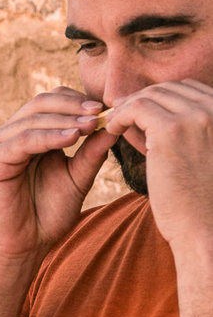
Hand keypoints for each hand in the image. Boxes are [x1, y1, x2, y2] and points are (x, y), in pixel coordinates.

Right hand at [0, 87, 117, 270]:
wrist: (23, 245)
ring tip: (91, 125)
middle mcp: (11, 135)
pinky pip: (23, 140)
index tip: (107, 108)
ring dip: (65, 119)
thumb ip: (91, 152)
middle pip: (41, 102)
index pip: (52, 101)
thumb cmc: (46, 214)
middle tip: (100, 112)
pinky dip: (49, 137)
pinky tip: (72, 139)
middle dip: (73, 105)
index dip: (78, 100)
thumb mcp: (77, 178)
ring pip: (33, 118)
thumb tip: (114, 125)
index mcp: (29, 134)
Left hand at [104, 79, 212, 249]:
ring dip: (127, 107)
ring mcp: (197, 118)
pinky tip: (112, 129)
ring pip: (151, 95)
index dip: (160, 96)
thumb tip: (146, 115)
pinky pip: (137, 107)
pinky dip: (120, 115)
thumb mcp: (200, 154)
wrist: (206, 229)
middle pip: (170, 88)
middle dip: (141, 98)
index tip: (138, 108)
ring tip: (113, 123)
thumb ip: (183, 131)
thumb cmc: (201, 199)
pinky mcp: (172, 131)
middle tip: (119, 112)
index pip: (190, 88)